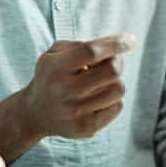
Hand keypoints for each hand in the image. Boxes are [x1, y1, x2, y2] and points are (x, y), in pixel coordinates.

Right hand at [21, 33, 135, 139]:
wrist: (35, 113)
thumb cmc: (51, 76)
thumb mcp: (53, 54)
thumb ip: (78, 45)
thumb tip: (111, 46)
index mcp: (55, 68)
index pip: (91, 52)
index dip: (115, 44)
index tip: (130, 39)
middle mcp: (64, 91)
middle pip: (111, 70)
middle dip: (118, 60)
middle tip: (113, 59)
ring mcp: (76, 112)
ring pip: (118, 88)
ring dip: (116, 80)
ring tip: (103, 80)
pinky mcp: (86, 127)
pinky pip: (117, 107)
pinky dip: (114, 98)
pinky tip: (100, 96)